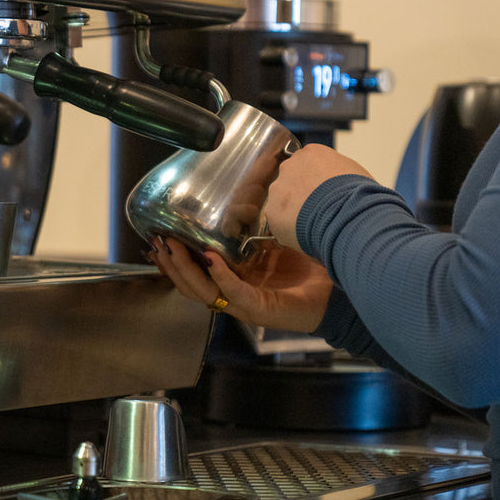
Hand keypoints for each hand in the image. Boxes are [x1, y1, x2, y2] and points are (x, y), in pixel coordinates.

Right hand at [147, 236, 333, 333]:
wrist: (343, 289)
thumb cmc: (313, 266)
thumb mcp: (278, 239)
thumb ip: (259, 225)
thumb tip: (246, 190)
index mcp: (236, 278)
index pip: (194, 272)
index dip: (172, 259)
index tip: (155, 238)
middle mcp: (236, 293)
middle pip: (190, 285)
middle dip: (170, 264)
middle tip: (156, 241)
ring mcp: (247, 304)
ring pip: (204, 293)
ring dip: (186, 270)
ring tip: (173, 248)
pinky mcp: (262, 310)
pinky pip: (234, 294)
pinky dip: (221, 277)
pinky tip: (211, 260)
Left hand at [264, 144, 373, 251]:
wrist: (349, 215)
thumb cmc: (359, 195)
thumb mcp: (353, 173)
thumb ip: (336, 172)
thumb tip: (336, 183)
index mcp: (310, 153)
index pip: (305, 165)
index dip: (314, 182)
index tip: (322, 194)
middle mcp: (289, 167)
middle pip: (290, 181)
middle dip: (300, 196)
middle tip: (316, 211)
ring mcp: (278, 189)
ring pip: (281, 202)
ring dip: (292, 212)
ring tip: (312, 225)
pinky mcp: (271, 211)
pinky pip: (277, 221)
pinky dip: (288, 229)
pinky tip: (305, 233)